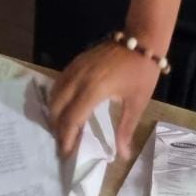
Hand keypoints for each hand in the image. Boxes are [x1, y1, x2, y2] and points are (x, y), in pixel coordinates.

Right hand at [48, 40, 161, 160]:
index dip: (67, 137)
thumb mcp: (136, 103)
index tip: (66, 153)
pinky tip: (65, 108)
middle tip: (64, 143)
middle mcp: (79, 78)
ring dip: (55, 113)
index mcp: (94, 89)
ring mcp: (75, 68)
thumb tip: (123, 155)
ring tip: (63, 129)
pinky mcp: (75, 62)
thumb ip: (125, 129)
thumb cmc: (142, 73)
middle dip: (57, 128)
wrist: (141, 39)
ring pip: (54, 94)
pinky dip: (57, 99)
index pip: (72, 118)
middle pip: (57, 108)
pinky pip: (59, 83)